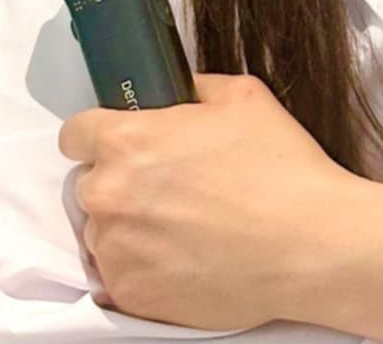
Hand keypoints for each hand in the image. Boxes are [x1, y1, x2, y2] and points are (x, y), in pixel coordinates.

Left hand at [57, 71, 356, 329]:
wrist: (307, 244)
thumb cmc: (278, 166)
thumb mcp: (242, 96)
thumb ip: (193, 87)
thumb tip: (177, 94)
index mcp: (128, 140)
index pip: (74, 133)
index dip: (100, 133)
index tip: (123, 141)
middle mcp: (109, 196)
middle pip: (90, 184)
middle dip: (122, 181)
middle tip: (170, 185)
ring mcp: (115, 251)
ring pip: (104, 231)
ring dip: (131, 226)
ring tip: (185, 225)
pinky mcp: (130, 295)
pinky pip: (120, 274)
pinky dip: (144, 265)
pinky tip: (187, 254)